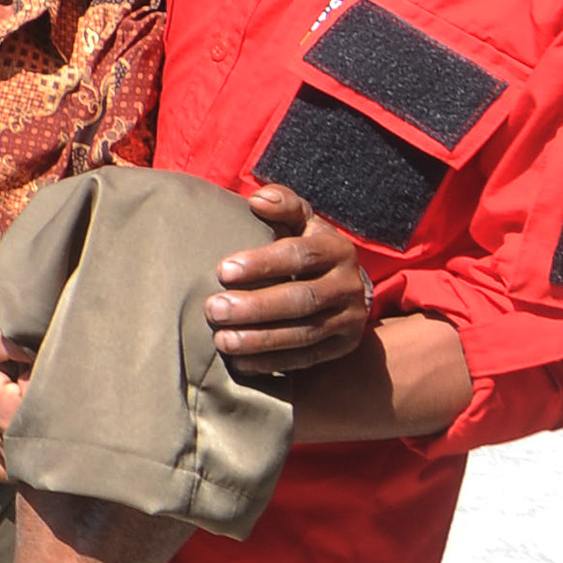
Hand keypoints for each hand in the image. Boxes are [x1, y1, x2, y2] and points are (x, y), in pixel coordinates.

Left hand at [207, 182, 370, 373]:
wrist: (347, 287)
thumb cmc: (308, 249)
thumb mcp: (302, 222)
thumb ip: (283, 206)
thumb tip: (257, 199)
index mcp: (337, 249)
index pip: (300, 255)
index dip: (262, 263)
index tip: (222, 271)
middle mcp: (348, 285)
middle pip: (302, 299)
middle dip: (255, 306)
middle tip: (213, 310)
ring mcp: (349, 319)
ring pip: (304, 333)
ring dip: (260, 340)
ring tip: (222, 340)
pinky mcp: (343, 347)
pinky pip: (307, 359)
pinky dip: (272, 362)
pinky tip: (240, 363)